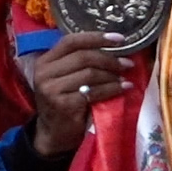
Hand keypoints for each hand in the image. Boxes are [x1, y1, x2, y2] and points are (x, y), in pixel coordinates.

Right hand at [30, 31, 134, 156]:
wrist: (53, 133)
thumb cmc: (63, 101)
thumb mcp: (63, 78)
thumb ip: (78, 62)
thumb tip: (113, 46)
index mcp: (44, 62)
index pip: (71, 41)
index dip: (96, 37)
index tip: (119, 38)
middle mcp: (45, 73)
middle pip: (83, 57)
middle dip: (109, 58)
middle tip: (127, 63)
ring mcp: (52, 90)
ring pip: (90, 74)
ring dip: (112, 75)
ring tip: (125, 77)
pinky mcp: (64, 105)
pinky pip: (94, 92)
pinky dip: (112, 89)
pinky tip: (123, 88)